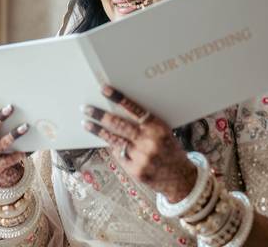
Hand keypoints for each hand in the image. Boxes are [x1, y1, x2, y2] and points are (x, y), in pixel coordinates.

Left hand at [83, 85, 196, 201]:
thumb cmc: (169, 149)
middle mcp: (149, 141)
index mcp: (158, 127)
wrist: (181, 178)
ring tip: (86, 123)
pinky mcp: (135, 170)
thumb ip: (144, 125)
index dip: (119, 98)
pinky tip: (106, 141)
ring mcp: (141, 157)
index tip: (105, 89)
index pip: (135, 109)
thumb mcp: (163, 132)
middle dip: (100, 115)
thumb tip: (118, 112)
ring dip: (98, 131)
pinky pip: (118, 155)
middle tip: (86, 108)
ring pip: (114, 140)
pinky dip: (113, 148)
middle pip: (119, 124)